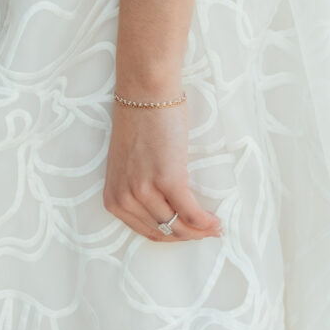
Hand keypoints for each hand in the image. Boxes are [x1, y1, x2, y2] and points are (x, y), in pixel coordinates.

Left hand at [103, 98, 222, 243]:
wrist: (144, 93)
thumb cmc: (138, 123)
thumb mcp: (128, 166)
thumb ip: (138, 190)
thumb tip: (166, 213)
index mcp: (113, 197)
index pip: (145, 231)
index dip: (170, 235)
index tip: (187, 232)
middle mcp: (125, 198)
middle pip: (164, 231)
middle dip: (187, 235)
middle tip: (206, 231)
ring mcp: (145, 190)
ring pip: (179, 225)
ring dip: (200, 231)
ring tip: (214, 227)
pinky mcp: (168, 180)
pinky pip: (191, 213)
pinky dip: (206, 222)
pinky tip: (216, 222)